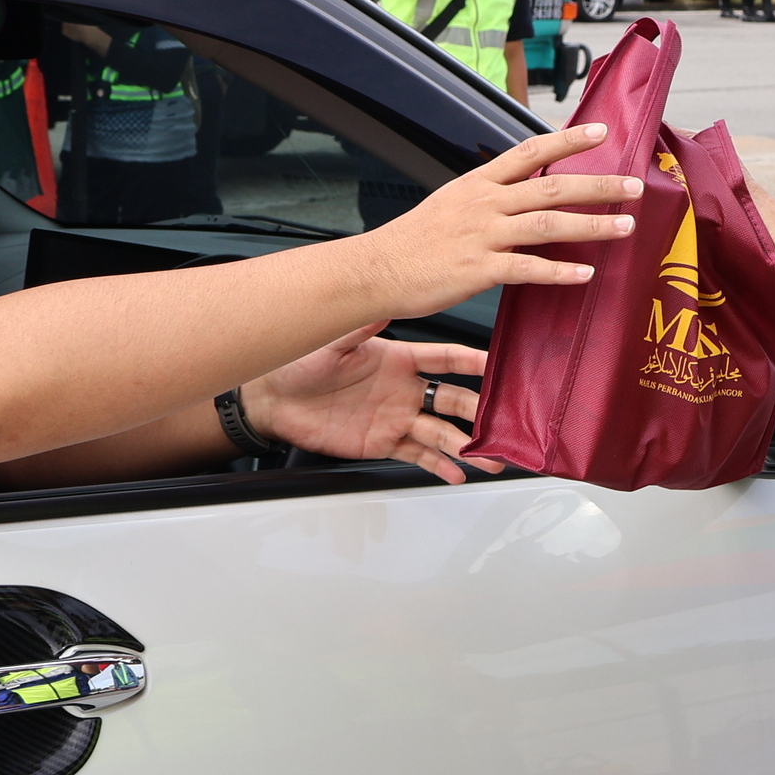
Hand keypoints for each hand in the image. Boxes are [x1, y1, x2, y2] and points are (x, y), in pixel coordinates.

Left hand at [241, 327, 501, 483]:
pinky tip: (457, 473)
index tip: (495, 365)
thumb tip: (384, 301)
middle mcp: (403, 389)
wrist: (272, 399)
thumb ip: (362, 326)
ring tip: (490, 456)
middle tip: (502, 418)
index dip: (471, 361)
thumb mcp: (334, 341)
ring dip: (466, 444)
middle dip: (479, 409)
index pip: (445, 358)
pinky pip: (418, 456)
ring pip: (441, 432)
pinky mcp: (382, 443)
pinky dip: (439, 466)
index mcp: (398, 358)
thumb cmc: (299, 363)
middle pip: (453, 399)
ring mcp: (395, 418)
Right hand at [358, 123, 639, 313]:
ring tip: (625, 226)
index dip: (567, 141)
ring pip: (548, 223)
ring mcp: (483, 235)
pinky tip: (585, 274)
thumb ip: (487, 197)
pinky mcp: (479, 269)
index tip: (600, 132)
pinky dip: (559, 270)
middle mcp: (485, 203)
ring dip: (592, 225)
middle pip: (552, 186)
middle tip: (635, 185)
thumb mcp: (450, 203)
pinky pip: (528, 268)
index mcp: (478, 184)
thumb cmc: (413, 241)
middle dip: (598, 185)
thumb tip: (521, 195)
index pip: (530, 152)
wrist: (376, 268)